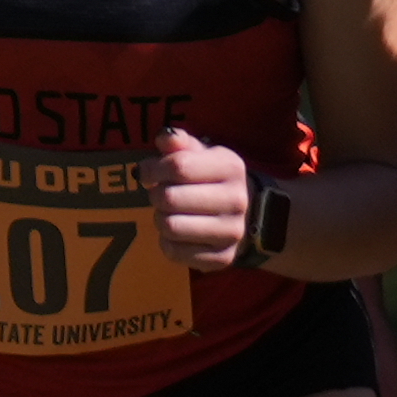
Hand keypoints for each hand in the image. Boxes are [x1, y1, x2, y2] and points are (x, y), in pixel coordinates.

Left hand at [153, 125, 257, 269]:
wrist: (248, 213)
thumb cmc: (212, 178)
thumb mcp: (201, 154)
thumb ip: (180, 142)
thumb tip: (165, 137)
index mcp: (231, 167)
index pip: (178, 167)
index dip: (152, 169)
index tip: (147, 173)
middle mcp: (236, 200)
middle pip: (169, 199)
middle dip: (155, 195)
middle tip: (160, 195)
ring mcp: (232, 232)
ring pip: (170, 227)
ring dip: (160, 219)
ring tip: (168, 213)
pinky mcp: (223, 258)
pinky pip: (175, 252)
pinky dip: (166, 242)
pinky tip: (176, 233)